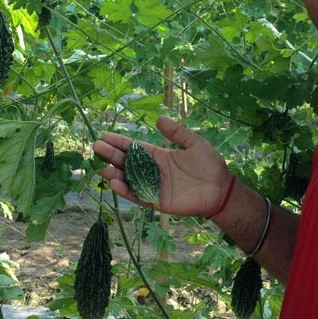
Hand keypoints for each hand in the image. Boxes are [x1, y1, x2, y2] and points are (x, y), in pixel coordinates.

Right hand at [92, 115, 231, 216]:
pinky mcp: (157, 200)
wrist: (221, 189)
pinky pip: (138, 195)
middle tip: (96, 147)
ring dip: (114, 174)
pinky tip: (115, 183)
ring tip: (101, 168)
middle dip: (111, 155)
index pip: (135, 148)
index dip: (120, 142)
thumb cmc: (210, 165)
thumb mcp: (194, 143)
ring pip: (128, 180)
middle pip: (127, 162)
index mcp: (160, 155)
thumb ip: (176, 132)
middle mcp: (153, 170)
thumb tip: (158, 118)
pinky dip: (126, 191)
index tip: (104, 136)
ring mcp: (154, 186)